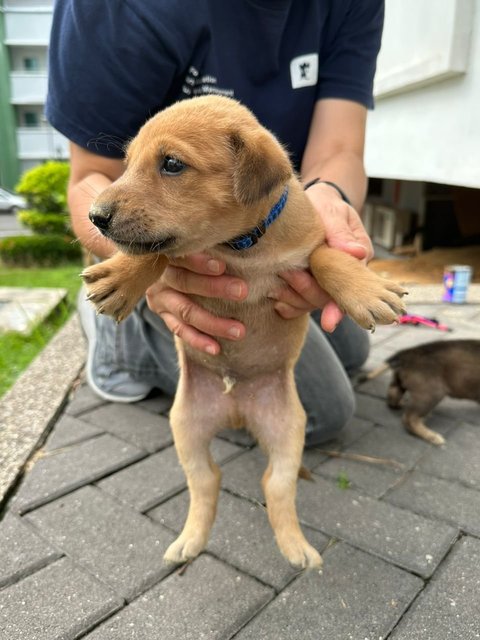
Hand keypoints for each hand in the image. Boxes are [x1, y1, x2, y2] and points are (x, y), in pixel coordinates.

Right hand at [146, 253, 246, 354]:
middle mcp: (161, 275)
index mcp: (169, 253)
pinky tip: (216, 348)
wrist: (164, 269)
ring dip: (213, 322)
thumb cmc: (195, 253)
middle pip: (185, 282)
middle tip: (242, 292)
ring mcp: (160, 297)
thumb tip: (248, 243)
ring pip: (185, 311)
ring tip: (238, 330)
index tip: (222, 266)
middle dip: (215, 288)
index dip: (200, 262)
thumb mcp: (200, 245)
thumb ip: (216, 247)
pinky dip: (198, 340)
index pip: (182, 256)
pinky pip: (180, 330)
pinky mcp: (163, 315)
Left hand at [274, 182, 372, 331]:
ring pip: (312, 303)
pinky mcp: (308, 285)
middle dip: (307, 291)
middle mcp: (344, 277)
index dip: (340, 306)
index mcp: (357, 261)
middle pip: (328, 298)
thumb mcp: (336, 213)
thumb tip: (357, 253)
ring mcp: (325, 283)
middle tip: (287, 274)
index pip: (354, 288)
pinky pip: (300, 304)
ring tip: (274, 288)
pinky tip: (276, 303)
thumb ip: (342, 232)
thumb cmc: (327, 206)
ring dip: (294, 299)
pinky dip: (288, 306)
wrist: (313, 204)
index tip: (330, 321)